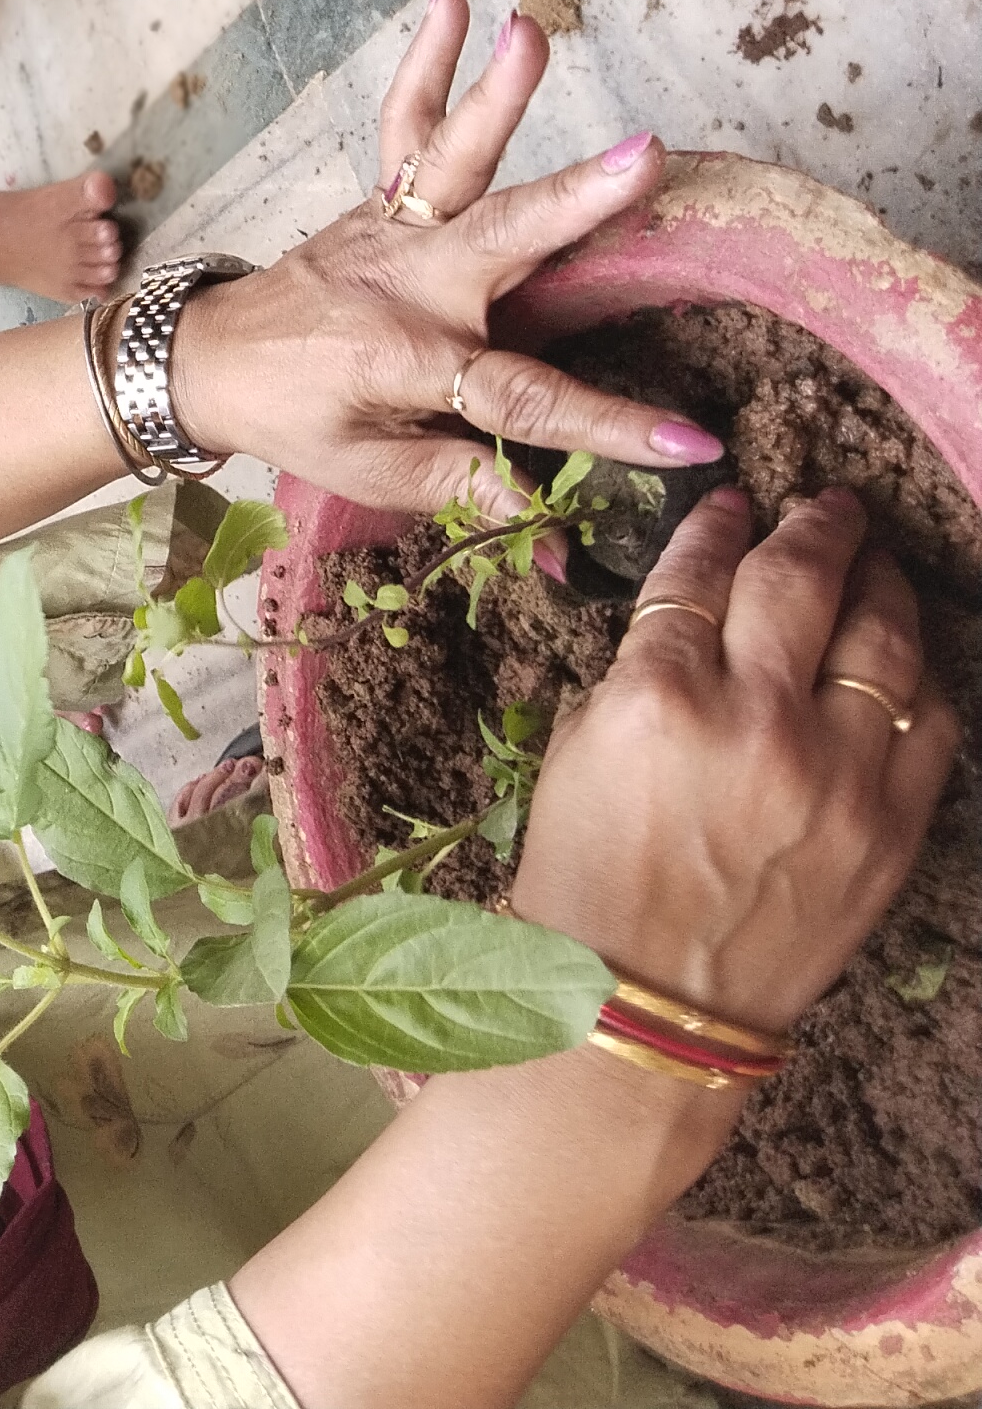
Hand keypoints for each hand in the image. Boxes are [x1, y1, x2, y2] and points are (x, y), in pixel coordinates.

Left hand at [172, 0, 723, 514]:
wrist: (207, 359)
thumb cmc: (296, 418)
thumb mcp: (372, 472)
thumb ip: (466, 489)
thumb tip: (566, 545)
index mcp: (409, 362)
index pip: (523, 402)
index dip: (607, 427)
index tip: (689, 442)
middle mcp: (407, 284)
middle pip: (503, 238)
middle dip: (575, 201)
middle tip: (644, 154)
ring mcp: (393, 231)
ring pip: (451, 158)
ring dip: (493, 92)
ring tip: (528, 28)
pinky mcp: (382, 200)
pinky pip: (406, 124)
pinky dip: (428, 60)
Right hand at [511, 488, 956, 1036]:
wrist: (647, 1004)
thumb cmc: (584, 879)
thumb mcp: (579, 749)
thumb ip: (641, 672)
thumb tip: (694, 617)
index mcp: (657, 696)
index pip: (697, 575)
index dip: (713, 527)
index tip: (727, 503)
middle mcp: (757, 719)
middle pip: (801, 583)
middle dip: (815, 528)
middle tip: (825, 503)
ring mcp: (837, 773)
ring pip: (882, 639)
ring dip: (880, 582)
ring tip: (872, 556)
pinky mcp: (891, 826)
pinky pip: (927, 722)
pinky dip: (917, 675)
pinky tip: (900, 654)